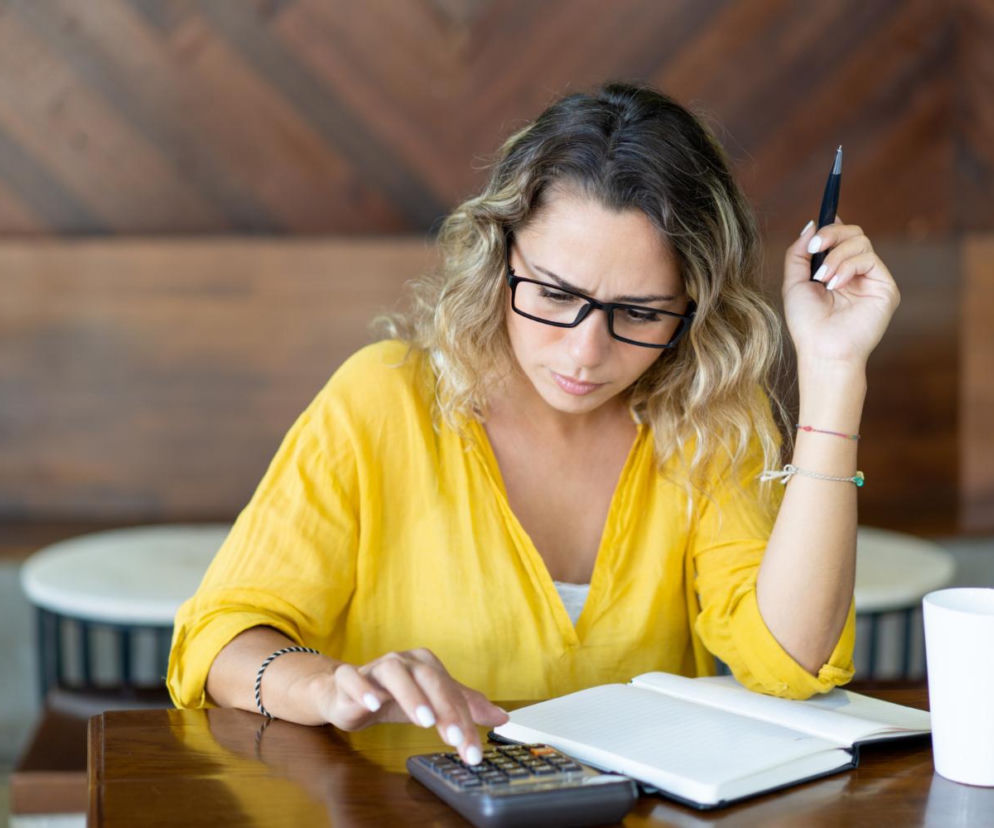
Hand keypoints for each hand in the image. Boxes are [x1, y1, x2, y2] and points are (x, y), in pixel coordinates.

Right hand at [313, 647, 507, 764]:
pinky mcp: (348, 677)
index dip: (464, 720)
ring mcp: (374, 667)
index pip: (450, 691)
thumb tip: (501, 717)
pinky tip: (373, 704)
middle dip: (445, 708)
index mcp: (425, 664)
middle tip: (456, 737)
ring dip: (411, 695)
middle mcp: (403, 661)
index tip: (472, 750)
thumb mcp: (431, 704)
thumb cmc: (392, 697)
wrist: (346, 694)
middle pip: (428, 679)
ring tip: (424, 720)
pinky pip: (353, 677)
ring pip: (394, 673)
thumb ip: (464, 707)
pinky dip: (363, 688)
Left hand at [783, 220, 899, 367]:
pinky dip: (848, 266)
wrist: (822, 350)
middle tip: (815, 247)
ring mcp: (871, 279)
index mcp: (835, 271)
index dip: (830, 227)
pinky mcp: (885, 287)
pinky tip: (835, 285)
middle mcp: (856, 273)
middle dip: (831, 235)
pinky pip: (869, 259)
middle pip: (853, 233)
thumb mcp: (794, 283)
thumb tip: (812, 224)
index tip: (814, 232)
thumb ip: (798, 253)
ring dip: (836, 256)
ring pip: (861, 241)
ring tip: (823, 279)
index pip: (840, 237)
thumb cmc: (806, 324)